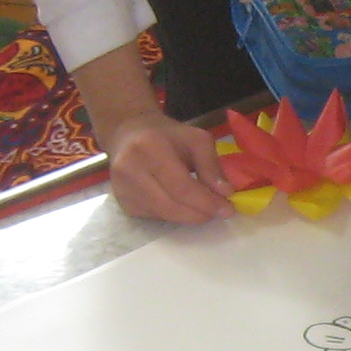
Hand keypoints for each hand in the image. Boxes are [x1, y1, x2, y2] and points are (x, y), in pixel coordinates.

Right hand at [101, 111, 233, 224]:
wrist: (128, 134)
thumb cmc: (166, 135)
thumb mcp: (196, 139)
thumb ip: (211, 165)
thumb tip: (225, 193)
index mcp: (149, 148)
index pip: (181, 186)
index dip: (206, 202)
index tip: (227, 209)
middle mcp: (130, 170)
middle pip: (171, 206)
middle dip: (200, 213)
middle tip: (218, 212)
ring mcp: (123, 189)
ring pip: (164, 215)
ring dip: (188, 216)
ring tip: (203, 207)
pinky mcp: (123, 203)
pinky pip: (155, 216)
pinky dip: (174, 214)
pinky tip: (180, 202)